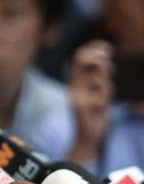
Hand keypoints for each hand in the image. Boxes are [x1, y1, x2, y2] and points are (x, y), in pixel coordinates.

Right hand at [68, 39, 114, 162]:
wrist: (87, 136)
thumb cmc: (95, 112)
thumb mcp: (97, 89)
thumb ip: (98, 74)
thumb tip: (105, 56)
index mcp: (74, 81)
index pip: (79, 55)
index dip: (93, 47)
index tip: (107, 48)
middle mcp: (72, 86)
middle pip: (83, 60)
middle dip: (100, 57)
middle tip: (110, 62)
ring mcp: (76, 95)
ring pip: (98, 76)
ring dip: (107, 81)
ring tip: (106, 91)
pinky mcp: (82, 106)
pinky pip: (102, 93)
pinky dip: (107, 97)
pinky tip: (102, 107)